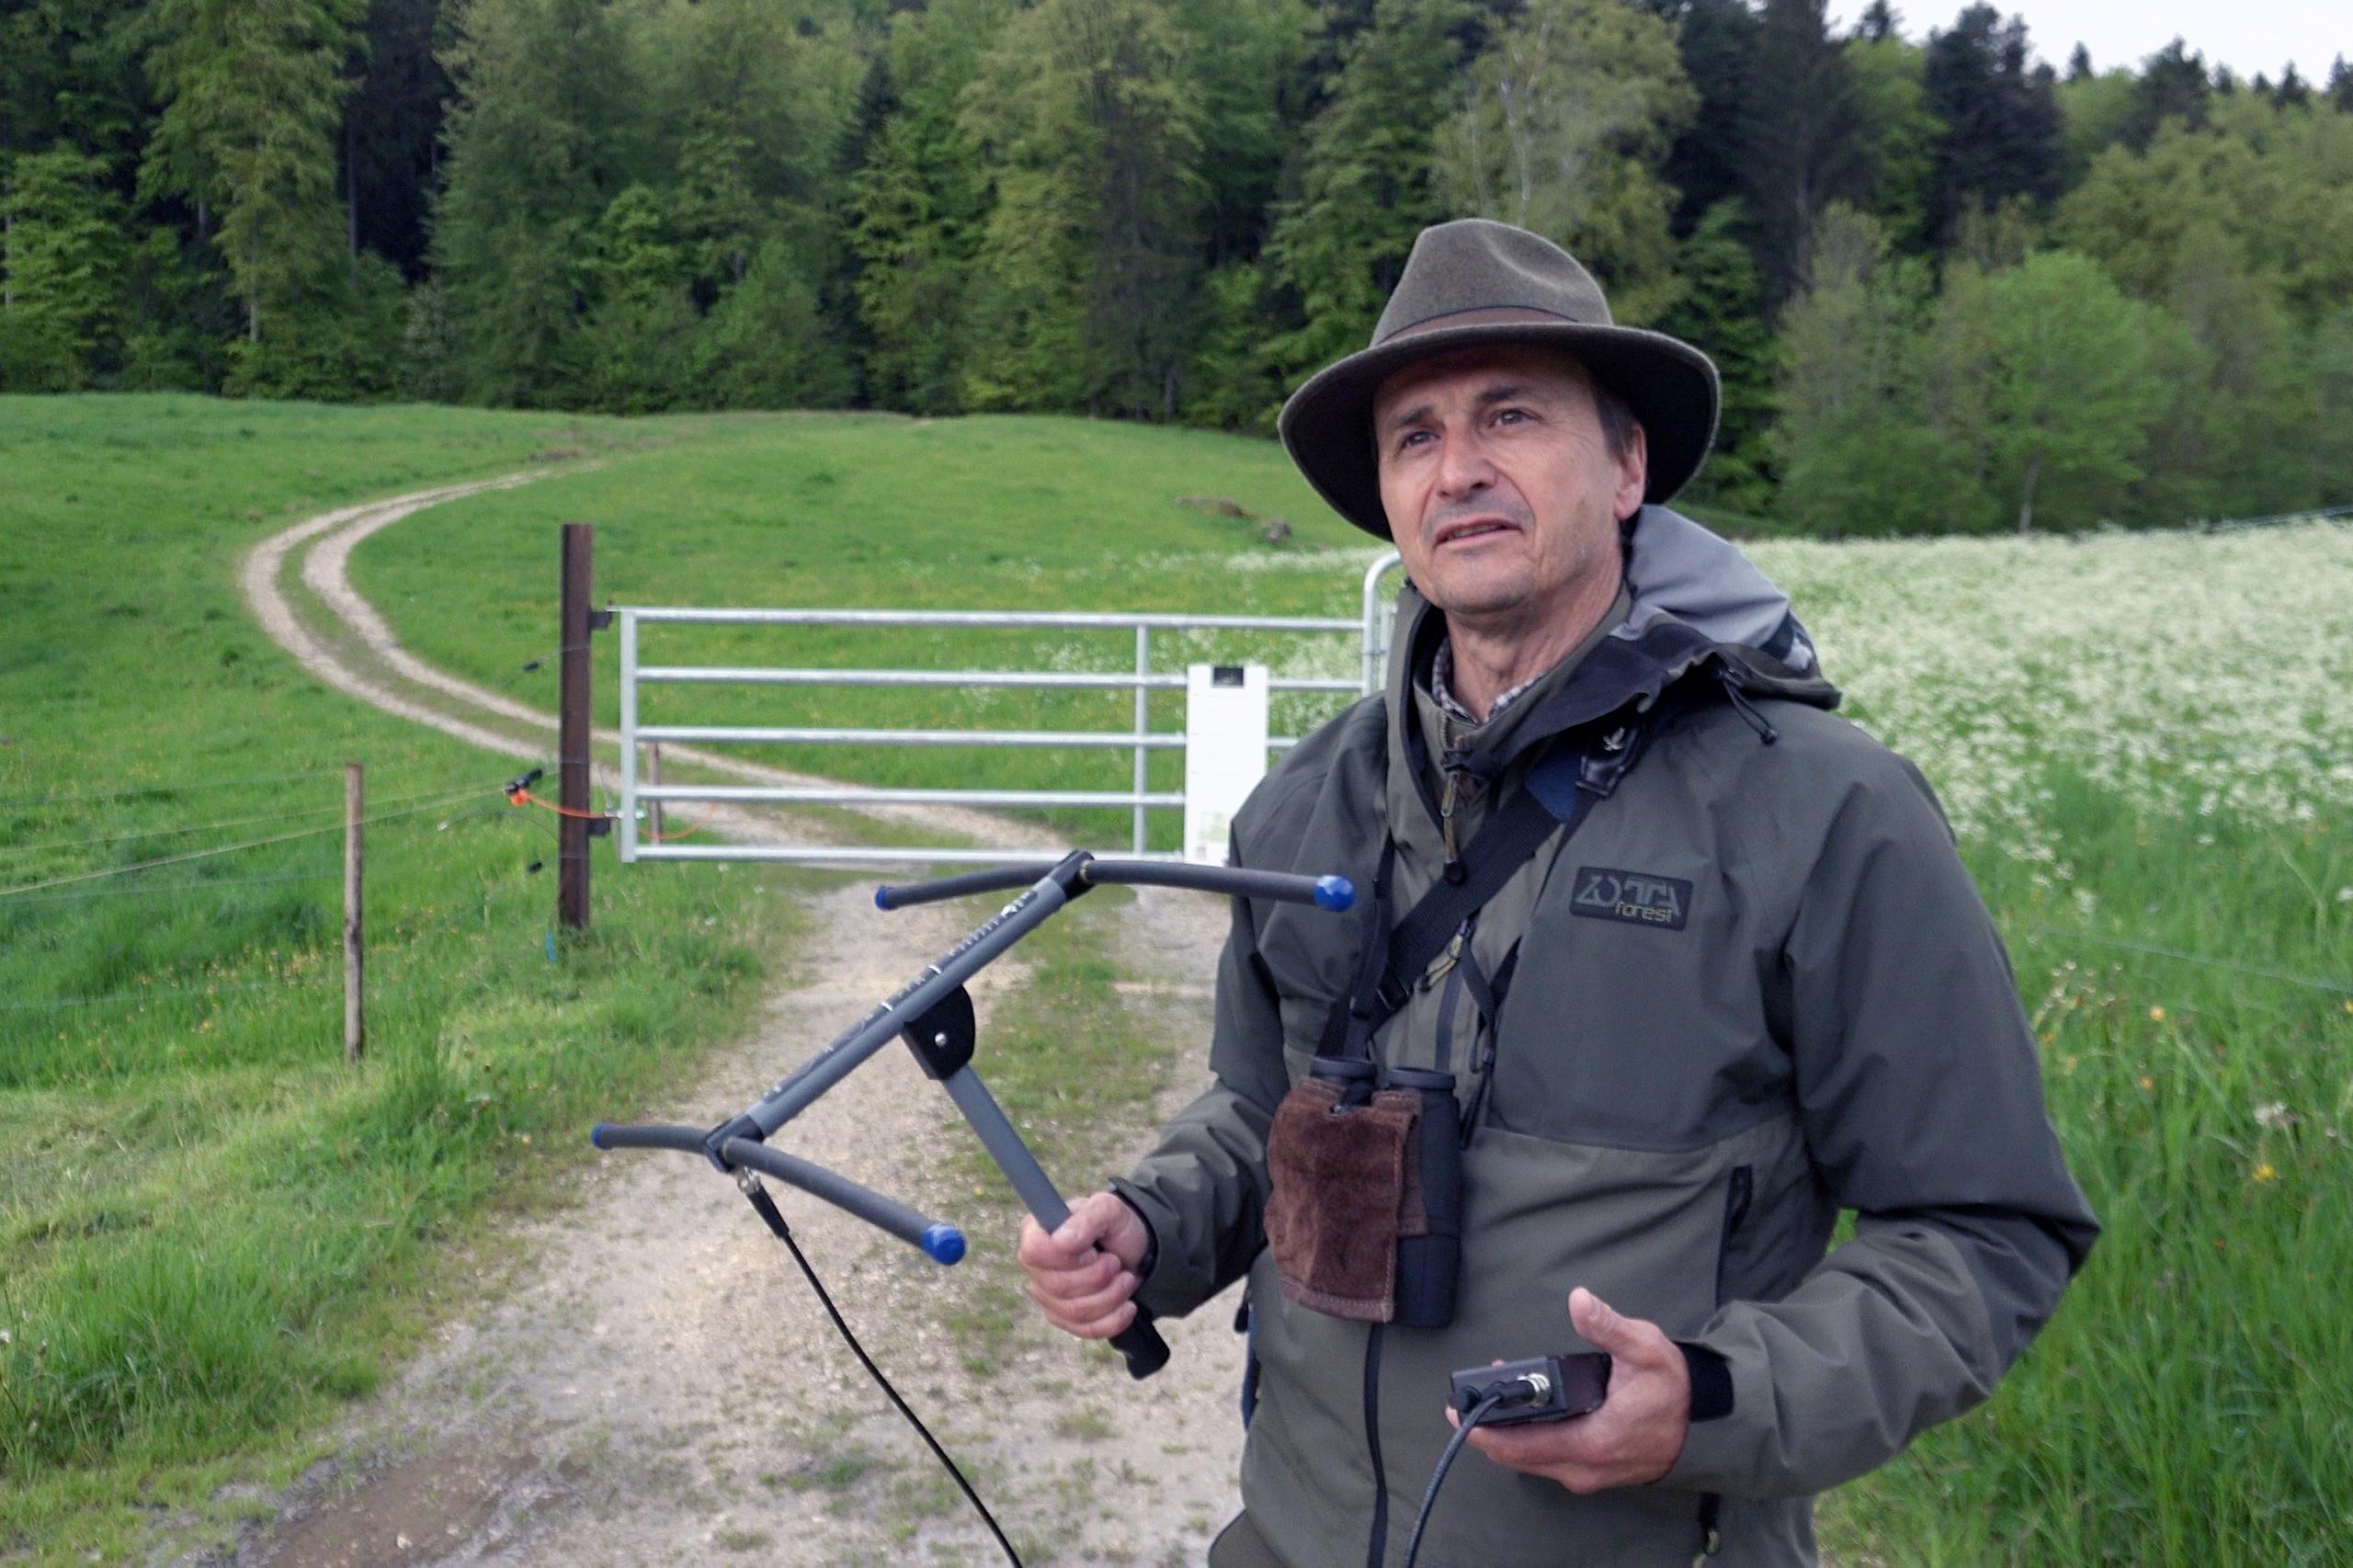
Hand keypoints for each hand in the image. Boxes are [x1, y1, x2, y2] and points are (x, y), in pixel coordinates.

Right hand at [1016, 1191, 1149, 1339]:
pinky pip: (1086, 1330)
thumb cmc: (1115, 1225)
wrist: (1133, 1249)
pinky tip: (1128, 1306)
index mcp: (1036, 1232)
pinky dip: (1113, 1320)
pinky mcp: (1064, 1318)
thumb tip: (1062, 1241)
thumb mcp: (1109, 1209)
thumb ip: (1087, 1219)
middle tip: (1116, 1262)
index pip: (1034, 1252)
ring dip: (1111, 1296)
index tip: (1092, 1251)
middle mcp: (1035, 1266)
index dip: (1067, 1257)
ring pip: (1075, 1312)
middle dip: (1098, 1277)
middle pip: (1058, 1287)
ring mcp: (1047, 1296)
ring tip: (1126, 1279)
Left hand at [1450, 1287, 1690, 1493]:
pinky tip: (1523, 1412)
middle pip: (1517, 1456)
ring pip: (1529, 1461)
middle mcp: (1584, 1467)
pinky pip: (1546, 1461)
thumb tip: (1579, 1300)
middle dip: (1489, 1426)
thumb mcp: (1645, 1349)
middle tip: (1472, 1393)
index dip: (1485, 1429)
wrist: (1704, 1425)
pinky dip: (1527, 1439)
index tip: (1458, 1409)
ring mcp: (1587, 1475)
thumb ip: (1608, 1326)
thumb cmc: (1673, 1388)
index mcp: (1592, 1441)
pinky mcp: (1590, 1472)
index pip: (1522, 1446)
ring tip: (1496, 1394)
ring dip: (1507, 1432)